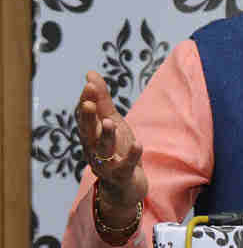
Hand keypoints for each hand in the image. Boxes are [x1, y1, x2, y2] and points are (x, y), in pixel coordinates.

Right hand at [76, 71, 147, 219]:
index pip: (85, 117)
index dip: (87, 101)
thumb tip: (90, 74)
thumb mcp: (111, 122)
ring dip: (106, 136)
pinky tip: (138, 144)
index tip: (89, 85)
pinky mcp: (122, 175)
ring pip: (103, 150)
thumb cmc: (116, 149)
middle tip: (89, 103)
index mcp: (91, 135)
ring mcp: (107, 163)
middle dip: (88, 118)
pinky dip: (131, 156)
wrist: (124, 187)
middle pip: (88, 133)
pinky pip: (126, 166)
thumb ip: (102, 100)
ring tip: (111, 122)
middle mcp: (94, 149)